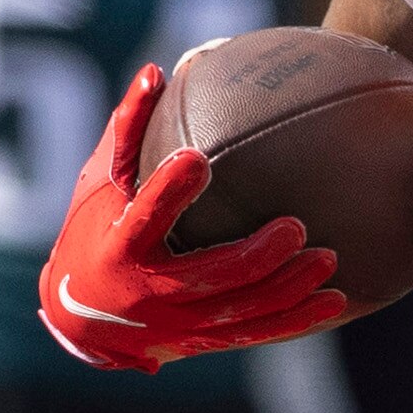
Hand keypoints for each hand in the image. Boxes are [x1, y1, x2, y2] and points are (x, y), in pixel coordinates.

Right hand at [34, 63, 343, 374]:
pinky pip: (252, 334)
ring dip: (285, 289)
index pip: (144, 218)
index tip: (197, 160)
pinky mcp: (198, 341)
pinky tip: (334, 301)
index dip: (169, 192)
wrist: (78, 317)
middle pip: (206, 277)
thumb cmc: (91, 230)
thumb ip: (127, 128)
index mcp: (120, 248)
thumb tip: (156, 71)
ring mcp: (175, 324)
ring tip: (327, 259)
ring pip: (238, 312)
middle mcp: (147, 293)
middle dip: (253, 255)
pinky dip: (293, 320)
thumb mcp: (99, 181)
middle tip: (296, 227)